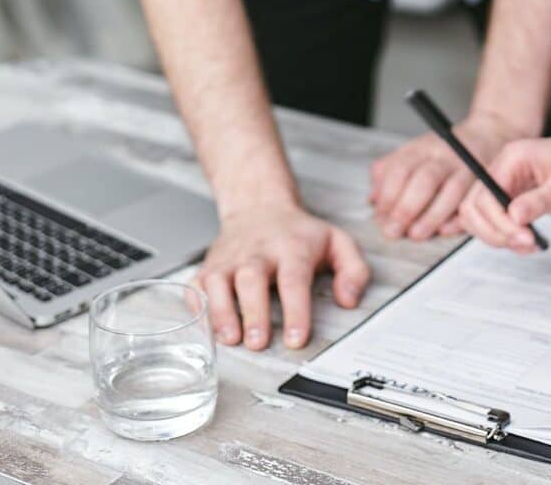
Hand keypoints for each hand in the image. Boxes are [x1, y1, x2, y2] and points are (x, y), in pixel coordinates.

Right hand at [192, 204, 369, 349]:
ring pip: (218, 282)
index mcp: (291, 248)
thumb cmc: (298, 233)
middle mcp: (257, 253)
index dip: (295, 311)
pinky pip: (197, 284)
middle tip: (258, 343)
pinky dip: (196, 304)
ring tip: (230, 339)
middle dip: (253, 312)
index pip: (294, 279)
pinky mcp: (210, 266)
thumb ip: (354, 271)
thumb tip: (348, 300)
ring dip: (221, 312)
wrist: (260, 206)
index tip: (297, 338)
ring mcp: (230, 259)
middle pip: (251, 279)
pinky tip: (203, 324)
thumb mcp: (338, 242)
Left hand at [369, 112, 530, 240]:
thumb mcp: (412, 153)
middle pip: (425, 180)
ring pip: (452, 192)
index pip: (401, 169)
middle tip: (393, 230)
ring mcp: (467, 169)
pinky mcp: (485, 183)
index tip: (381, 215)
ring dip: (432, 216)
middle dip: (406, 208)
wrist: (488, 135)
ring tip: (416, 234)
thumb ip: (389, 173)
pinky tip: (445, 230)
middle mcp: (445, 157)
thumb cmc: (443, 151)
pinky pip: (474, 202)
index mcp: (422, 148)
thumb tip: (374, 201)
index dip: (389, 195)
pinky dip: (460, 218)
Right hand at [458, 137, 550, 253]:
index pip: (486, 194)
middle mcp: (501, 170)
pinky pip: (493, 221)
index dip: (499, 220)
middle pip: (473, 207)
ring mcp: (502, 184)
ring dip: (496, 237)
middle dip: (494, 232)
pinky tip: (526, 243)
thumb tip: (515, 216)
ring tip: (527, 245)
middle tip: (525, 243)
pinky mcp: (507, 199)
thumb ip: (541, 199)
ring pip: (477, 217)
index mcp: (512, 158)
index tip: (523, 237)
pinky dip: (504, 237)